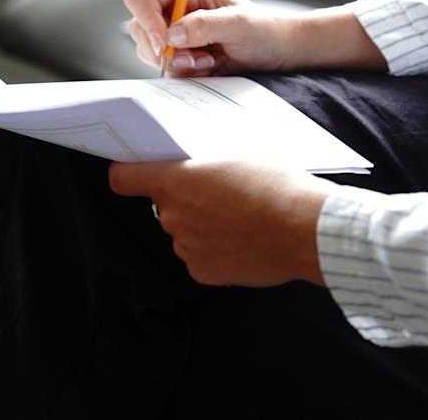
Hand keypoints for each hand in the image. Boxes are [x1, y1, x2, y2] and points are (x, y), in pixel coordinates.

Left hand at [109, 158, 333, 286]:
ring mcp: (185, 247)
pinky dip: (217, 250)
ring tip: (241, 219)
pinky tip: (244, 240)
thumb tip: (200, 163)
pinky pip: (201, 256)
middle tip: (221, 193)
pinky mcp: (203, 272)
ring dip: (203, 225)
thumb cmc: (276, 185)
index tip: (139, 173)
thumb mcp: (239, 154)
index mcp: (174, 181)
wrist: (305, 230)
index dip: (129, 174)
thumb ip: (206, 162)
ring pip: (185, 231)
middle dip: (186, 199)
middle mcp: (172, 216)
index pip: (122, 178)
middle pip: (164, 204)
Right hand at [123, 0, 389, 76]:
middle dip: (161, 48)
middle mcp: (176, 9)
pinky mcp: (181, 57)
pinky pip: (164, 70)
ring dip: (176, 62)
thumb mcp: (239, 24)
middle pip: (138, 26)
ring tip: (208, 61)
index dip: (145, 18)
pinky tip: (209, 68)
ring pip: (148, 51)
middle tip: (194, 58)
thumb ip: (204, 25)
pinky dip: (183, 74)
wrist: (282, 54)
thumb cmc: (266, 31)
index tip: (162, 42)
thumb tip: (171, 36)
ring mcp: (176, 35)